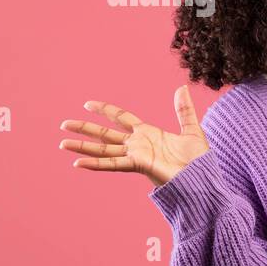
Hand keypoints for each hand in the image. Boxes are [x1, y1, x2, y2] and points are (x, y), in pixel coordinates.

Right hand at [59, 84, 209, 187]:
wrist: (204, 178)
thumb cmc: (198, 159)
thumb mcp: (191, 130)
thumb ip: (184, 110)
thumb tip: (183, 87)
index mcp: (148, 133)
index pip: (121, 118)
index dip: (105, 110)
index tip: (88, 103)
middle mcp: (138, 144)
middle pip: (105, 133)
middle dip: (85, 128)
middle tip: (64, 124)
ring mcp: (136, 155)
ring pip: (104, 149)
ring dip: (83, 146)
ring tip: (62, 143)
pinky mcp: (138, 166)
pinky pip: (113, 164)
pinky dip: (95, 164)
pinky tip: (78, 163)